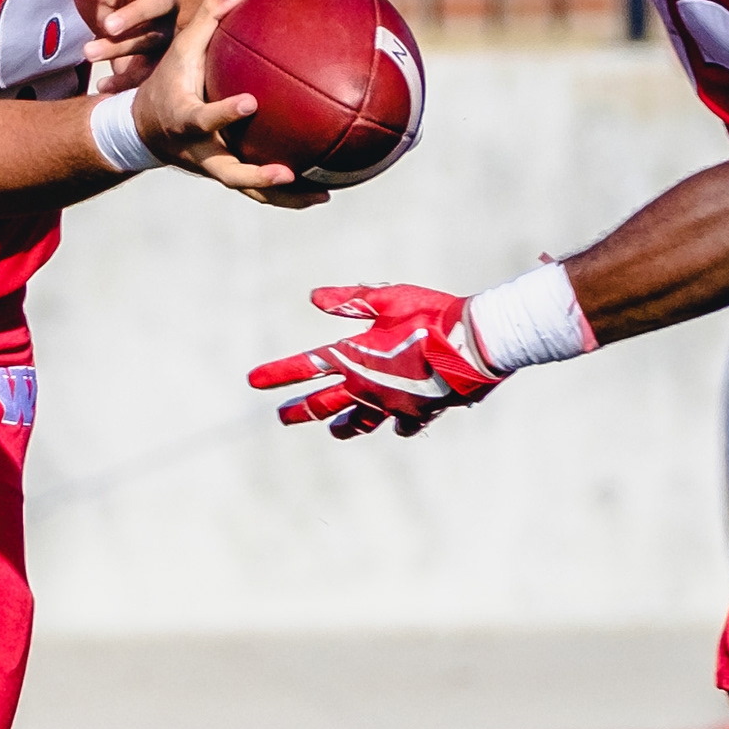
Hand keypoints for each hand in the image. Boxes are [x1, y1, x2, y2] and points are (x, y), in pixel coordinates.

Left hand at [69, 0, 176, 94]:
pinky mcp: (161, 60)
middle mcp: (165, 2)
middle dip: (134, 14)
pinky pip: (147, 72)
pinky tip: (102, 85)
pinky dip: (124, 80)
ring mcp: (166, 32)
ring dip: (119, 48)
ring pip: (149, 40)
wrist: (117, 27)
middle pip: (158, 4)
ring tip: (88, 52)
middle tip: (106, 25)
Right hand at [127, 0, 326, 208]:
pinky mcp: (225, 175)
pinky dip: (288, 195)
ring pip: (247, 190)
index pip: (203, 118)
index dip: (224, 113)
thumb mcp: (179, 50)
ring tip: (321, 196)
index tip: (250, 102)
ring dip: (282, 197)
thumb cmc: (167, 82)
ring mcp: (212, 168)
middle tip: (287, 173)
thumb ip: (208, 20)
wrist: (142, 130)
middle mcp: (198, 151)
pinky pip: (257, 191)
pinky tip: (322, 193)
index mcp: (185, 118)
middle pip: (227, 172)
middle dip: (255, 176)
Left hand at [247, 283, 505, 435]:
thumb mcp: (388, 299)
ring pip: (360, 422)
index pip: (306, 366)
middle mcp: (368, 388)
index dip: (277, 373)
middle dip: (299, 410)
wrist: (476, 343)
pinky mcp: (420, 413)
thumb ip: (350, 301)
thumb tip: (314, 298)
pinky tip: (397, 424)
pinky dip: (397, 423)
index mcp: (355, 358)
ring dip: (343, 425)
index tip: (252, 381)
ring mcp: (393, 405)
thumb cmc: (432, 314)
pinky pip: (402, 424)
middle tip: (281, 417)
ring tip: (334, 430)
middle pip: (323, 404)